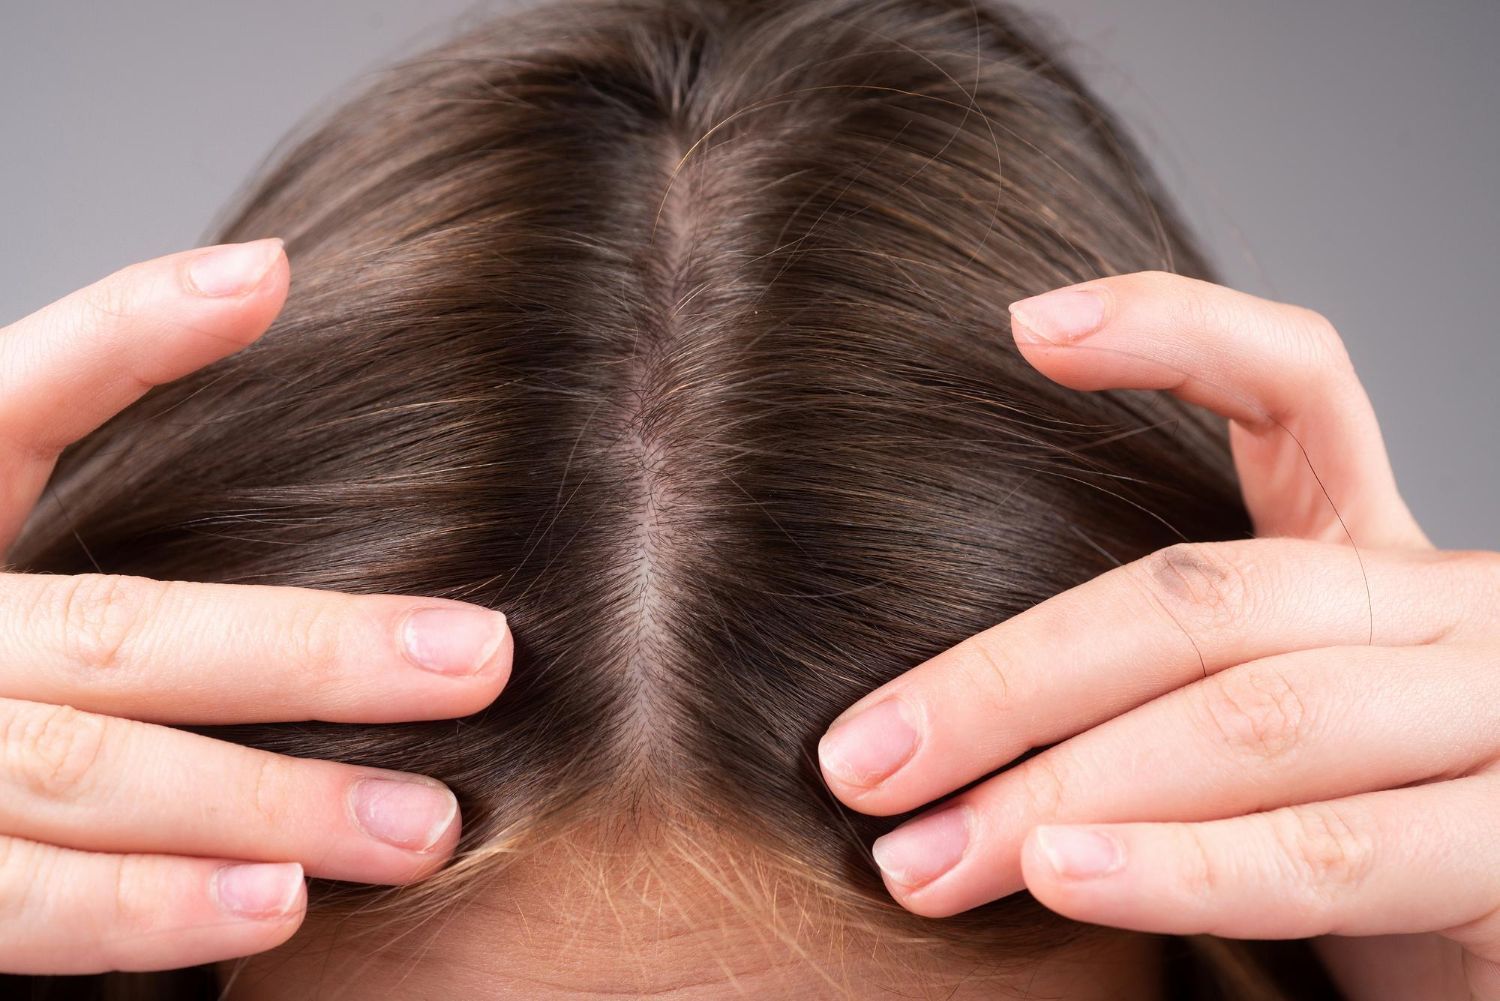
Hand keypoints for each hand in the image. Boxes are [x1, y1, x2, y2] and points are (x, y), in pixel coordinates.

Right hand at [0, 242, 512, 974]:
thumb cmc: (5, 661)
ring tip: (424, 824)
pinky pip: (25, 902)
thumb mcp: (34, 554)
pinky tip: (276, 902)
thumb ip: (125, 513)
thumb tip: (273, 308)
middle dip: (307, 653)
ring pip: (84, 770)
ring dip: (265, 800)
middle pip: (116, 630)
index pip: (19, 403)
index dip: (124, 335)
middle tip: (482, 660)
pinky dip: (151, 907)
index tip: (267, 278)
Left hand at [817, 271, 1497, 1000]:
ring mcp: (1498, 716)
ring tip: (920, 856)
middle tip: (858, 762)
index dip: (1177, 335)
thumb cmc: (1353, 846)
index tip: (1026, 327)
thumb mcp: (1259, 742)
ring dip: (1061, 787)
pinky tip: (1063, 877)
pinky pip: (1332, 848)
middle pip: (1207, 594)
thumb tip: (918, 720)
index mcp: (1376, 561)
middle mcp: (1447, 611)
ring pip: (1254, 714)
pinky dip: (1183, 866)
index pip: (1298, 390)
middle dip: (1009, 682)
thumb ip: (1155, 692)